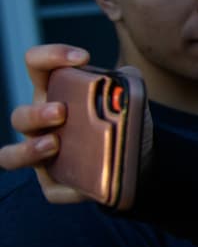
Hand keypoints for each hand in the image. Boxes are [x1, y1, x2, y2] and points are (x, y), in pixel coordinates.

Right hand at [0, 44, 151, 206]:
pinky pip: (53, 190)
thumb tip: (127, 75)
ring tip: (54, 144)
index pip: (37, 66)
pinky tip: (85, 189)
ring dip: (29, 149)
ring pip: (12, 156)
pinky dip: (68, 190)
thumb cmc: (120, 119)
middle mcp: (40, 125)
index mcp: (53, 93)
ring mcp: (42, 156)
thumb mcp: (127, 98)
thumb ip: (126, 82)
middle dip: (36, 113)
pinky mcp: (54, 184)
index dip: (51, 56)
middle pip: (20, 117)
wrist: (137, 158)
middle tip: (61, 112)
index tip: (83, 58)